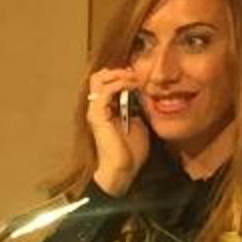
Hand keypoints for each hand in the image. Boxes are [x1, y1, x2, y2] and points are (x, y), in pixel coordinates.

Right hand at [81, 67, 147, 195]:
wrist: (122, 169)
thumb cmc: (131, 152)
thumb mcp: (139, 124)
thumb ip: (138, 110)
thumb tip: (145, 98)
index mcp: (106, 109)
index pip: (107, 82)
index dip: (122, 75)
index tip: (140, 77)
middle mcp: (97, 107)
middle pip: (99, 76)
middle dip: (118, 71)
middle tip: (135, 75)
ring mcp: (95, 109)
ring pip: (100, 78)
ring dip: (120, 75)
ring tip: (135, 79)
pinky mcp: (97, 114)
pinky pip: (106, 90)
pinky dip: (121, 84)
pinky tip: (134, 86)